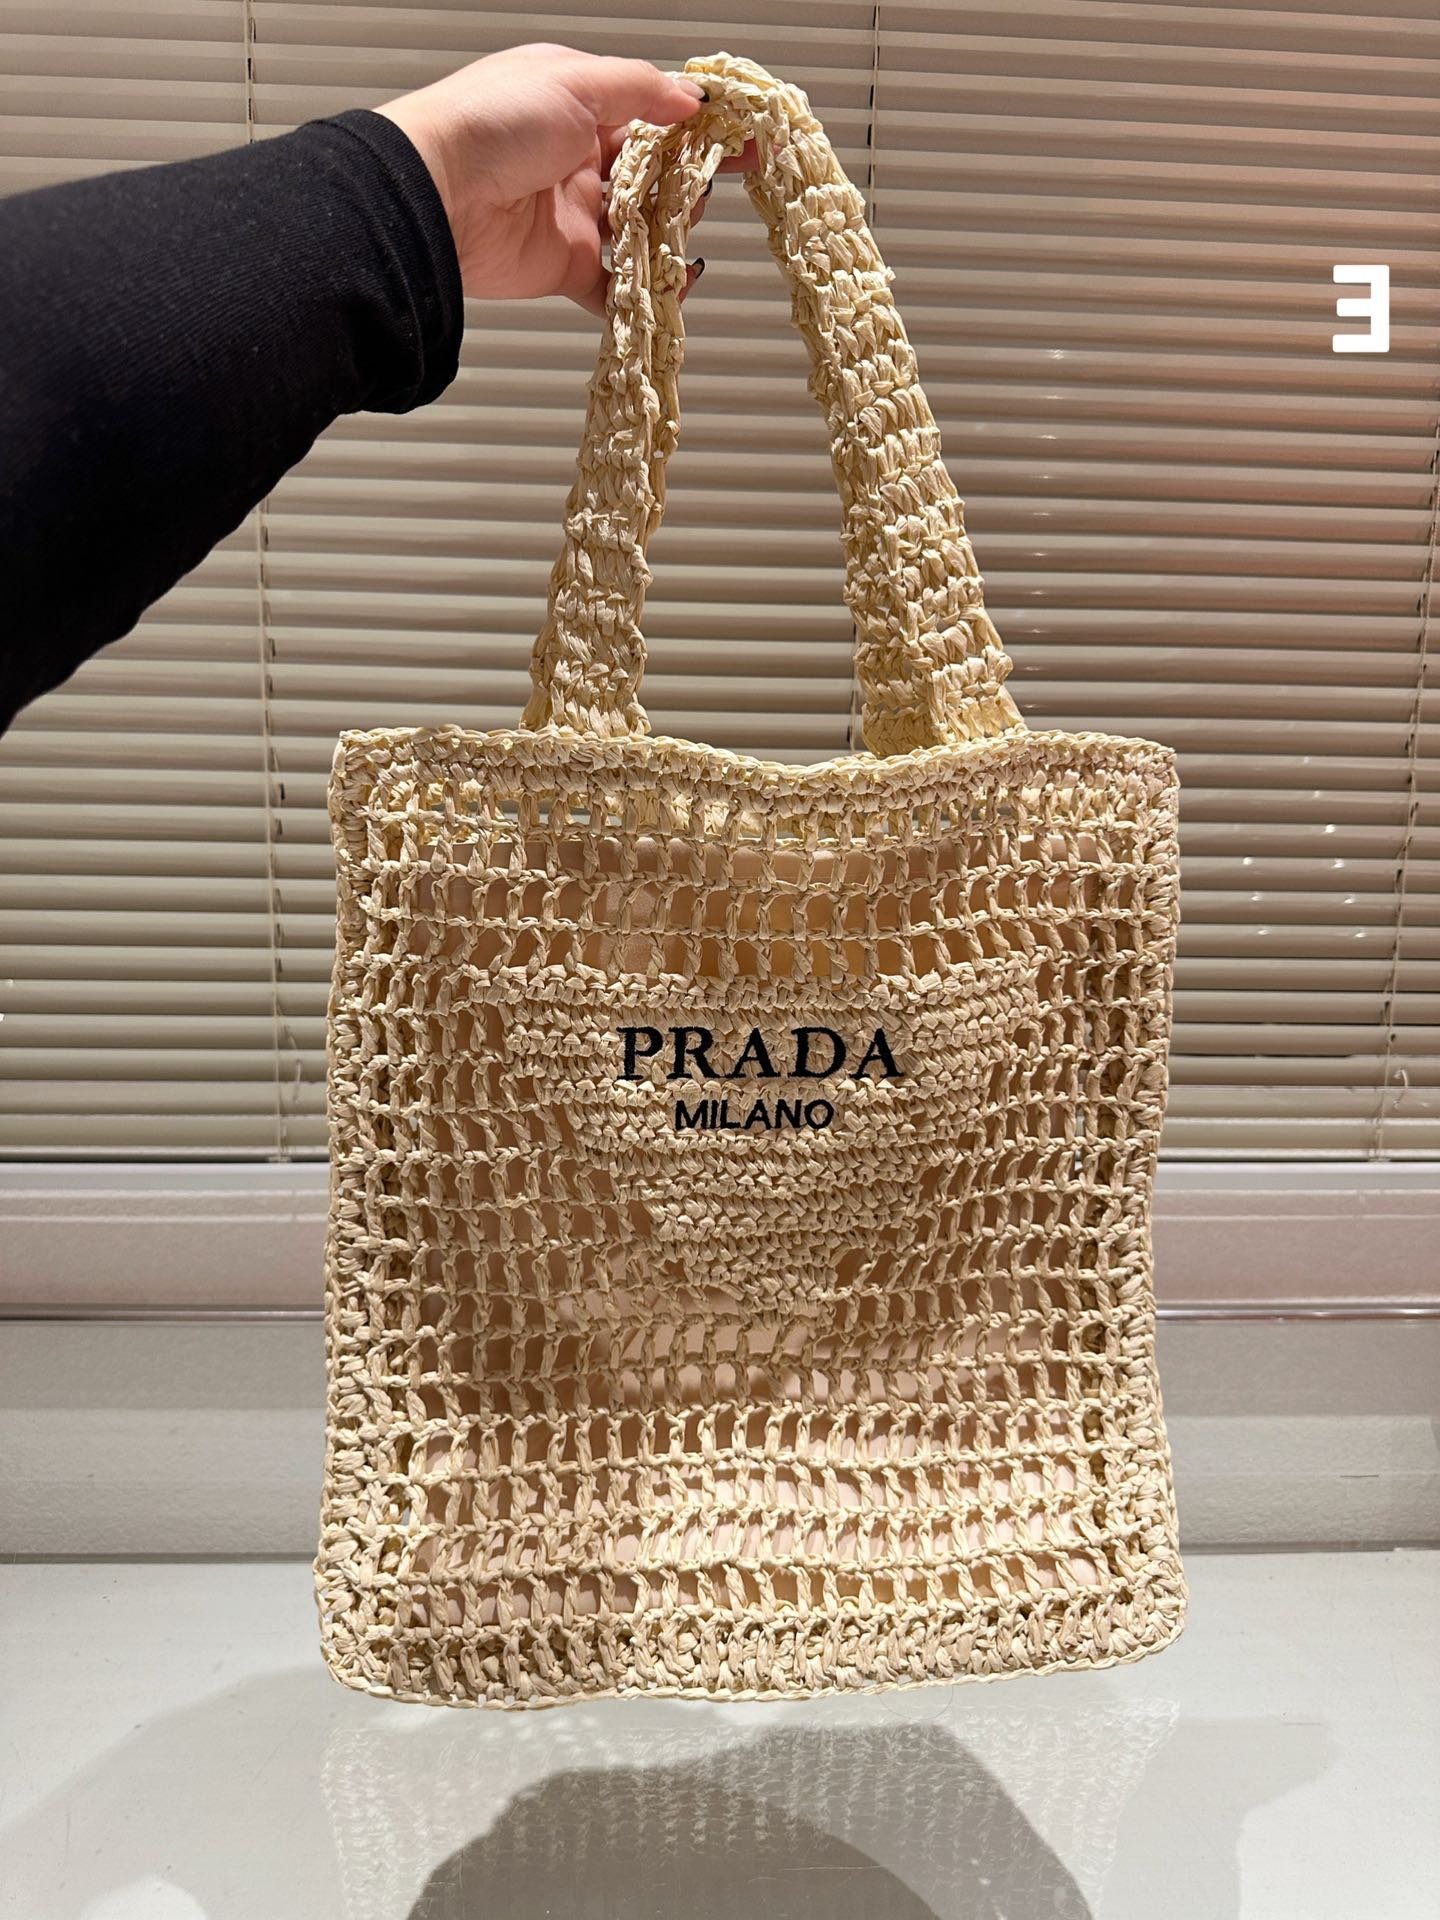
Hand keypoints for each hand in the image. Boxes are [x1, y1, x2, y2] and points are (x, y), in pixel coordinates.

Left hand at [376, 43, 756, 315]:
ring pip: (641, 232)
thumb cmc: (489, 123)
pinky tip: (670, 284)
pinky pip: (617, 285)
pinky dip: (645, 289)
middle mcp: (577, 160)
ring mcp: (574, 217)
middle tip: (707, 188)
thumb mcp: (575, 81)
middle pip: (653, 178)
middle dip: (686, 185)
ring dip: (670, 236)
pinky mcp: (566, 267)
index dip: (696, 128)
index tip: (740, 139)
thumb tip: (691, 98)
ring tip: (686, 233)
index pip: (651, 116)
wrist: (438, 195)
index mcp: (577, 106)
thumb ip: (640, 89)